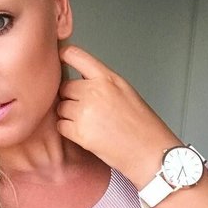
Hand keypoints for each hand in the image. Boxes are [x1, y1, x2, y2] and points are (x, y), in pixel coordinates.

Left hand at [57, 45, 179, 187]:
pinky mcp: (79, 132)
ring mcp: (85, 112)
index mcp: (107, 78)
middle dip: (70, 97)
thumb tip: (79, 76)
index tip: (58, 58)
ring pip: (61, 107)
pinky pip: (61, 126)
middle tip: (87, 110)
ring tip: (91, 123)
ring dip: (69, 115)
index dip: (63, 56)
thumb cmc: (141, 124)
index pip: (75, 55)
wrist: (149, 151)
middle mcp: (94, 91)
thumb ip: (101, 80)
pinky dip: (69, 131)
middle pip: (64, 87)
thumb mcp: (125, 90)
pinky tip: (86, 134)